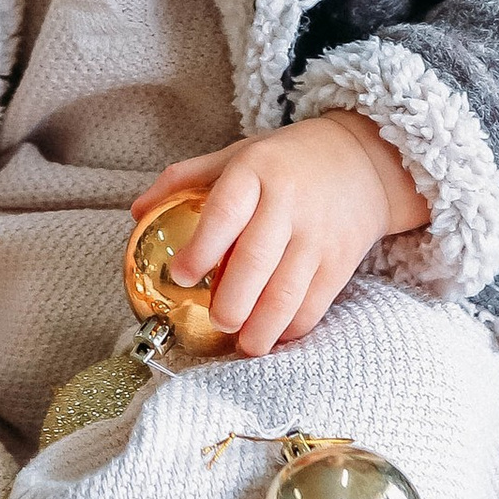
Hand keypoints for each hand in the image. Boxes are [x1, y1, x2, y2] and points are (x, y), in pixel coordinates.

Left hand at [143, 114, 426, 356]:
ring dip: (264, 327)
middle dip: (233, 301)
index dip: (202, 247)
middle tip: (217, 321)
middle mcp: (288, 202)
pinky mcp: (341, 261)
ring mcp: (318, 234)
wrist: (361, 160)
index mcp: (256, 170)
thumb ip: (185, 178)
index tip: (182, 276)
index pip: (226, 210)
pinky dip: (293, 328)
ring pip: (289, 291)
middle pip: (257, 260)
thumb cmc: (285, 160)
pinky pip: (315, 303)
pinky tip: (274, 337)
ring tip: (244, 345)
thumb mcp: (237, 153)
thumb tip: (136, 212)